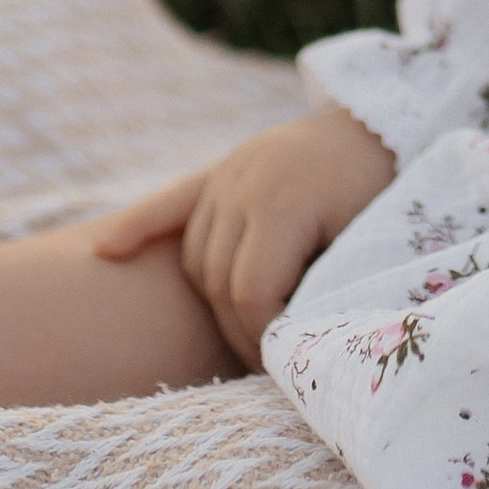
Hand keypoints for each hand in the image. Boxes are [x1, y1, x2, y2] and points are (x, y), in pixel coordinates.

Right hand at [92, 102, 395, 369]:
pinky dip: (137, 227)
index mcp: (283, 204)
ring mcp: (227, 174)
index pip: (249, 291)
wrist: (383, 124)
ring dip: (210, 299)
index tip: (286, 361)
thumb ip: (325, 288)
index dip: (263, 335)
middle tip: (266, 364)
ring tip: (242, 334)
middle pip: (215, 277)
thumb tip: (295, 342)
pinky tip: (104, 251)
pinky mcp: (221, 169)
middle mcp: (243, 185)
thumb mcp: (365, 242)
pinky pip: (169, 202)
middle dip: (238, 328)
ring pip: (195, 255)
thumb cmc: (385, 191)